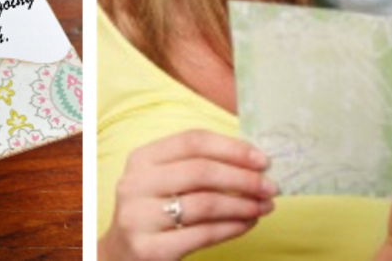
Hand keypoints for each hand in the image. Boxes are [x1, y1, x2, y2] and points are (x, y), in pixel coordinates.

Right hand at [98, 129, 277, 260]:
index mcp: (141, 158)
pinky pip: (203, 234)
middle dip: (243, 178)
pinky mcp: (150, 249)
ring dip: (242, 204)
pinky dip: (232, 228)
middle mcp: (135, 183)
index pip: (192, 141)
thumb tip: (251, 160)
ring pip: (205, 203)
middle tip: (270, 186)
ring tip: (264, 206)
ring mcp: (139, 217)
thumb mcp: (162, 180)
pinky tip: (248, 224)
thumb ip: (196, 166)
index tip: (262, 159)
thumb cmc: (153, 211)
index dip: (231, 148)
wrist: (120, 254)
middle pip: (201, 171)